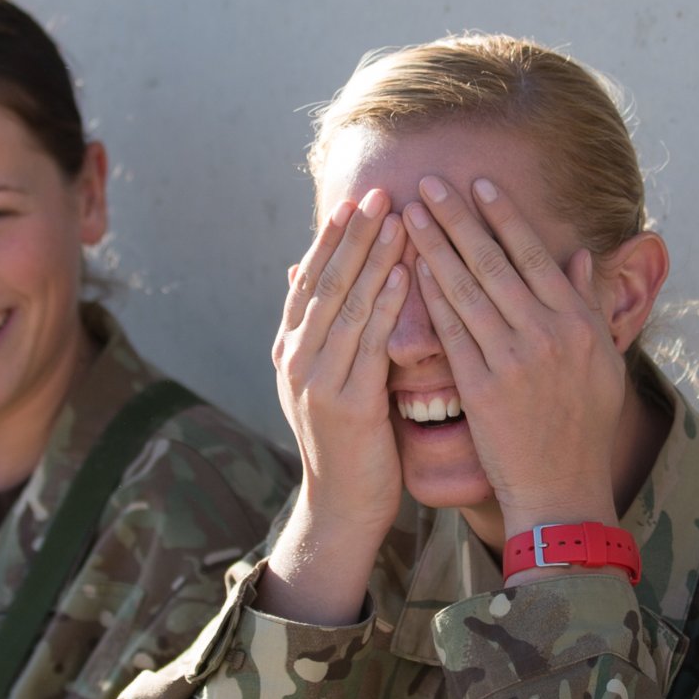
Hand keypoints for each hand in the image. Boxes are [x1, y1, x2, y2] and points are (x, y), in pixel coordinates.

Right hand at [257, 189, 412, 624]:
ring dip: (374, 258)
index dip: (331, 239)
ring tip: (398, 219)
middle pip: (326, 283)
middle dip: (354, 236)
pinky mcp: (346, 404)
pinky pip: (370, 342)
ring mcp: (316, 382)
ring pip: (347, 305)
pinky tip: (408, 273)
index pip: (310, 280)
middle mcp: (296, 360)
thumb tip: (299, 272)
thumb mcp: (325, 379)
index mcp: (290, 350)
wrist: (342, 505)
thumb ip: (319, 328)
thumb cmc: (348, 441)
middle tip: (379, 193)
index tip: (355, 201)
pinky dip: (388, 304)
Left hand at [400, 176, 622, 542]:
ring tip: (408, 215)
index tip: (478, 183)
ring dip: (434, 247)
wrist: (561, 487)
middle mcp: (548, 334)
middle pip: (494, 263)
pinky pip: (451, 333)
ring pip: (467, 290)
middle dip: (458, 218)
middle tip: (428, 183)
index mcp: (578, 322)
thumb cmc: (581, 426)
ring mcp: (513, 360)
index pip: (534, 255)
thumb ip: (588, 305)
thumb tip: (580, 256)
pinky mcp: (482, 388)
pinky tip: (410, 270)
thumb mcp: (601, 362)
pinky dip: (430, 298)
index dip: (503, 216)